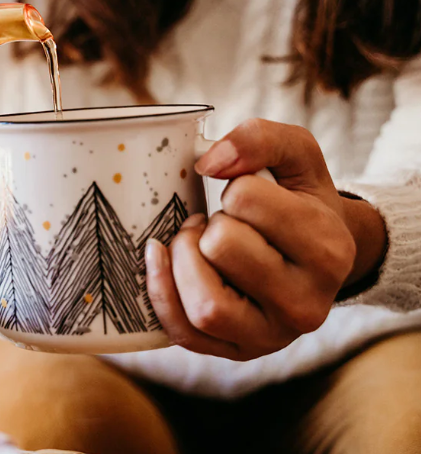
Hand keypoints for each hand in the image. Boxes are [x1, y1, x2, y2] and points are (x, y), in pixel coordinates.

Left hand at [144, 119, 386, 360]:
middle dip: (208, 224)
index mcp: (329, 249)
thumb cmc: (298, 200)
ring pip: (205, 304)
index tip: (247, 196)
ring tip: (195, 243)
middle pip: (222, 247)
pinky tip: (162, 259)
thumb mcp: (296, 156)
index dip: (235, 188)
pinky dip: (162, 292)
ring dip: (183, 260)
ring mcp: (273, 336)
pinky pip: (184, 333)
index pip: (247, 199)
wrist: (315, 257)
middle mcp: (309, 303)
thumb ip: (261, 138)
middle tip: (217, 221)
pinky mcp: (238, 352)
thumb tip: (208, 162)